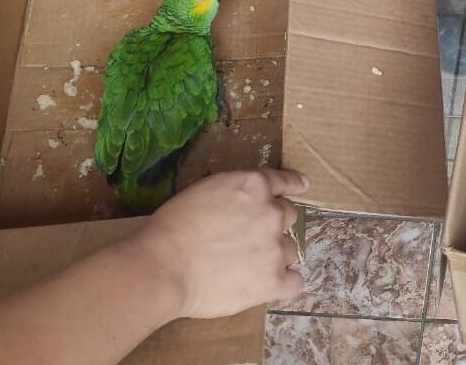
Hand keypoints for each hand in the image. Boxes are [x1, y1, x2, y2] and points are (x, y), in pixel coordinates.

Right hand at [131, 169, 309, 319]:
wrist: (162, 267)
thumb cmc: (170, 229)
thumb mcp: (203, 192)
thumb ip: (232, 195)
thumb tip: (242, 204)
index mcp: (253, 186)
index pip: (283, 181)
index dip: (292, 185)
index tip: (302, 185)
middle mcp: (271, 213)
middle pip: (289, 216)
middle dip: (273, 224)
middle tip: (250, 238)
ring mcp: (275, 248)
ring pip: (291, 250)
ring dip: (275, 255)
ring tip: (248, 266)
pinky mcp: (274, 281)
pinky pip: (295, 282)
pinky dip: (284, 283)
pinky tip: (270, 285)